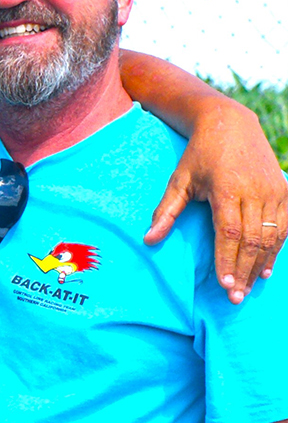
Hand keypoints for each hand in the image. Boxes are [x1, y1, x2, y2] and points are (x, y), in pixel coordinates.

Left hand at [144, 105, 286, 301]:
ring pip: (272, 236)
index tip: (223, 285)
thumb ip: (166, 211)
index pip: (230, 234)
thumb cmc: (199, 154)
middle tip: (235, 297)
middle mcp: (254, 192)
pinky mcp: (284, 191)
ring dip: (261, 264)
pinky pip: (285, 226)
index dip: (228, 261)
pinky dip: (277, 249)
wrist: (231, 124)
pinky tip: (266, 269)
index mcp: (227, 189)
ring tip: (248, 287)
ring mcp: (273, 191)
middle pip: (253, 240)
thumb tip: (148, 240)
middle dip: (243, 271)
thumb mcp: (179, 179)